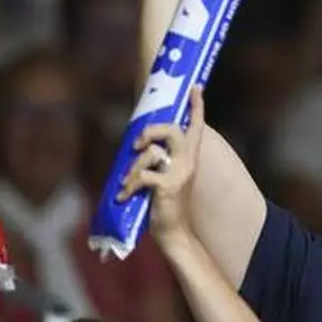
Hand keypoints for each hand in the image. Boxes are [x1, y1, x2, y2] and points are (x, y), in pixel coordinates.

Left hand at [118, 87, 204, 242]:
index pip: (196, 127)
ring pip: (150, 152)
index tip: (196, 88)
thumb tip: (140, 144)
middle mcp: (188, 162)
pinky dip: (128, 186)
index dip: (197, 106)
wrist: (174, 233)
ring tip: (126, 184)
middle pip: (172, 130)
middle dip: (150, 131)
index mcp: (189, 158)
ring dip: (132, 168)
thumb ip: (159, 159)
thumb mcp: (165, 176)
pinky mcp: (167, 186)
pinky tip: (124, 197)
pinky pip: (142, 175)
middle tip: (137, 144)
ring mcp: (179, 174)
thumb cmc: (166, 203)